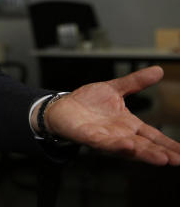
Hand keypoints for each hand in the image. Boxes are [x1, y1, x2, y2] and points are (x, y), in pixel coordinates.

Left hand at [43, 66, 179, 164]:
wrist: (62, 107)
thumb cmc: (88, 101)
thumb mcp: (115, 88)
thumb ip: (136, 82)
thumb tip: (159, 70)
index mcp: (129, 124)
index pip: (153, 136)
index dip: (168, 144)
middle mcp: (121, 134)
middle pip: (145, 146)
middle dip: (162, 153)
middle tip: (178, 160)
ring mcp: (107, 138)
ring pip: (129, 148)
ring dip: (145, 153)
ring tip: (162, 158)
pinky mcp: (91, 138)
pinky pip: (106, 144)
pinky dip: (118, 146)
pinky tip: (129, 146)